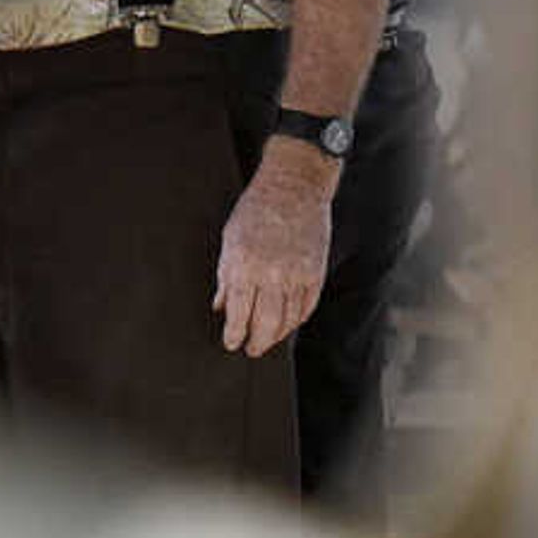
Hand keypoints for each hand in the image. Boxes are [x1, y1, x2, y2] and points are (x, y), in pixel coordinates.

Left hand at [213, 149, 333, 356]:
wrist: (294, 187)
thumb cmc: (256, 210)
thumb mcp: (230, 240)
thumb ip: (226, 277)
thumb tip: (221, 307)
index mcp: (245, 265)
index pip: (239, 314)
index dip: (234, 334)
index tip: (231, 343)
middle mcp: (272, 274)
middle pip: (266, 324)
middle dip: (256, 342)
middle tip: (251, 349)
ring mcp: (297, 274)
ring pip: (288, 320)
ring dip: (277, 336)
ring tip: (267, 340)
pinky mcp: (316, 272)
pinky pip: (306, 307)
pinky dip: (296, 320)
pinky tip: (288, 324)